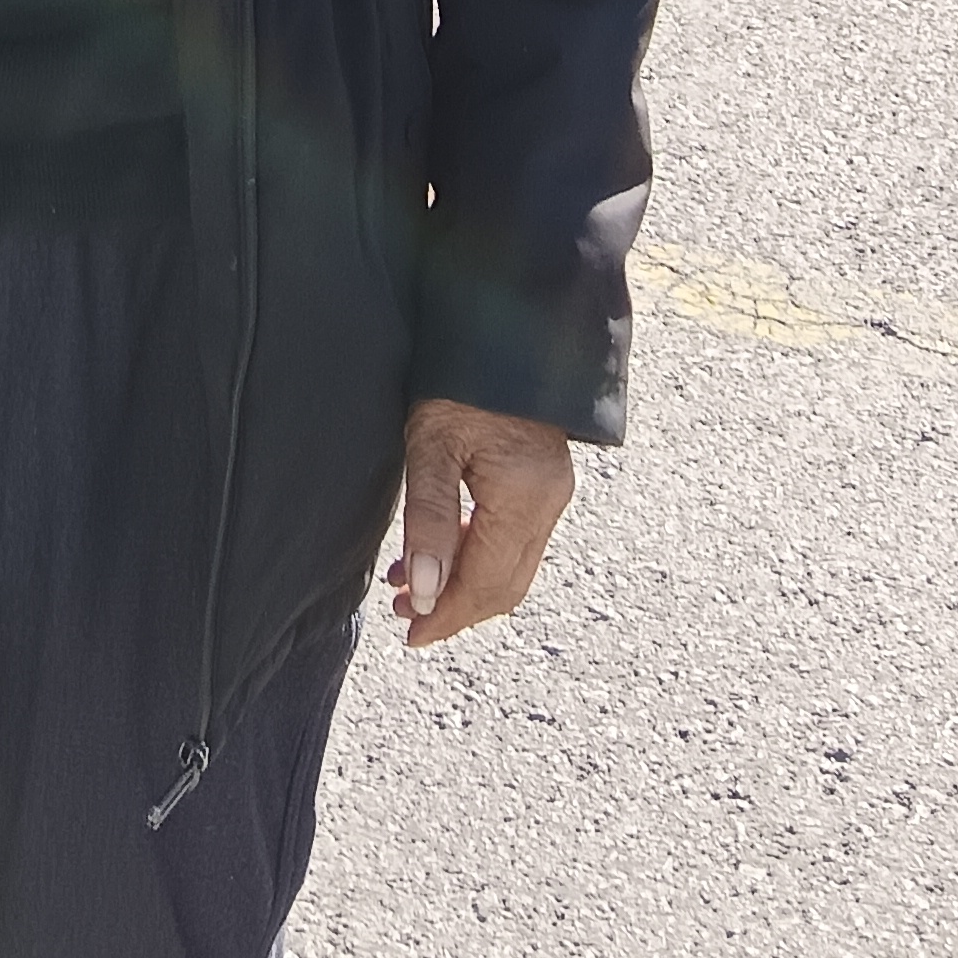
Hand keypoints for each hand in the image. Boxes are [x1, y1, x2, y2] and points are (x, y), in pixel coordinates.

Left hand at [386, 396, 572, 646]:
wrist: (505, 324)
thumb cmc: (459, 377)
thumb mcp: (431, 445)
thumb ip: (430, 520)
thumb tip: (426, 594)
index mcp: (524, 498)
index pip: (487, 583)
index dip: (448, 616)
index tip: (411, 633)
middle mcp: (548, 502)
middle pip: (506, 584)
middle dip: (456, 607)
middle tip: (405, 615)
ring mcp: (552, 491)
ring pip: (512, 564)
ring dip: (464, 582)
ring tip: (411, 585)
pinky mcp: (545, 479)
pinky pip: (516, 538)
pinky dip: (479, 554)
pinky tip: (442, 549)